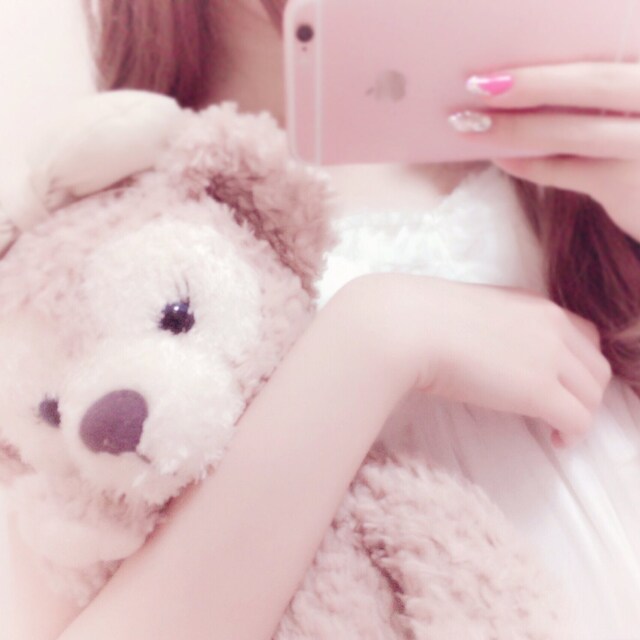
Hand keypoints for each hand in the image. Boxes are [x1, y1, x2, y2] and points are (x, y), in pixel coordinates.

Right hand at [349, 274, 611, 447]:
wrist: (408, 327)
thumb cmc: (421, 318)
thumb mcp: (469, 312)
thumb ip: (492, 327)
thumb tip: (485, 349)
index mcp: (532, 304)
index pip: (583, 335)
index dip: (579, 364)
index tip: (561, 383)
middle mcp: (550, 325)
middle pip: (596, 366)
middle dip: (586, 392)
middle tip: (562, 409)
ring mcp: (548, 356)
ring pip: (593, 395)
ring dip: (581, 414)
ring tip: (557, 428)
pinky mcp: (539, 389)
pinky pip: (579, 419)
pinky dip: (573, 434)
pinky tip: (556, 440)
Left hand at [449, 62, 639, 241]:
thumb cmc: (630, 144)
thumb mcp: (626, 105)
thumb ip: (596, 89)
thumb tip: (515, 79)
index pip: (606, 54)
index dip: (554, 58)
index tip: (502, 59)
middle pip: (597, 83)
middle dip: (533, 84)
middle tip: (478, 85)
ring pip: (578, 133)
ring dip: (519, 129)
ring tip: (474, 126)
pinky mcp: (630, 185)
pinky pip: (568, 172)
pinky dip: (530, 164)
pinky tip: (500, 157)